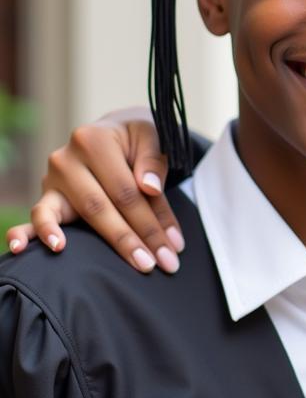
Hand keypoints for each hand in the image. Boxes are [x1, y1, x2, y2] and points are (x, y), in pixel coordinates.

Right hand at [6, 107, 183, 272]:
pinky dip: (40, 233)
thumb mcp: (150, 137)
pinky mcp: (46, 196)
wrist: (113, 132)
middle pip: (104, 207)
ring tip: (135, 263)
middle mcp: (67, 159)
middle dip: (134, 239)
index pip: (126, 190)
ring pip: (81, 215)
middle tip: (159, 265)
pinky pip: (40, 215)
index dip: (151, 221)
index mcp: (95, 140)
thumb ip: (152, 161)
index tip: (173, 247)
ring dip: (112, 243)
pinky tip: (49, 249)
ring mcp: (53, 179)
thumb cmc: (134, 139)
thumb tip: (149, 188)